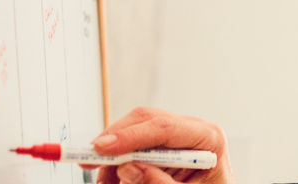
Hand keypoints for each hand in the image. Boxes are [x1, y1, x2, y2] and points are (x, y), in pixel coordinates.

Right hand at [83, 107, 233, 183]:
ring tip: (105, 182)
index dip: (130, 136)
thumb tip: (129, 168)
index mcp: (210, 138)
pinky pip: (134, 144)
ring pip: (134, 130)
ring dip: (113, 154)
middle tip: (88, 161)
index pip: (165, 127)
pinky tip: (112, 178)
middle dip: (114, 141)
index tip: (101, 148)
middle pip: (145, 121)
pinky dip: (117, 161)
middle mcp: (193, 129)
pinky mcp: (164, 144)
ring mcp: (178, 134)